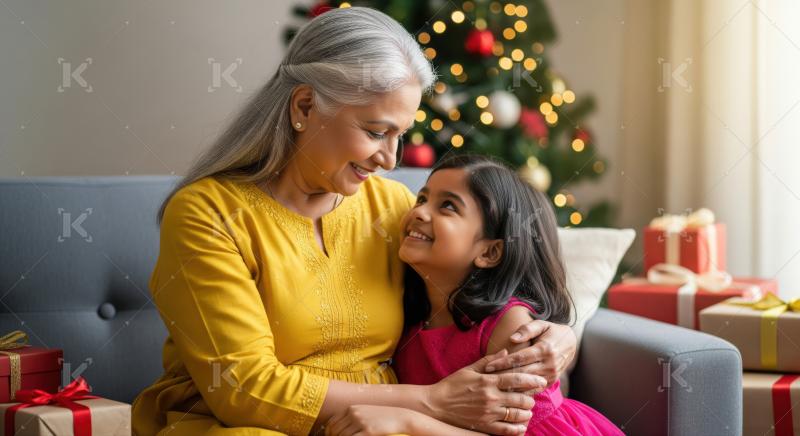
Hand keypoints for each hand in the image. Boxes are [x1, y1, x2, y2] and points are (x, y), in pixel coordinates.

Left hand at [324, 405, 415, 435]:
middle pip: (335, 431)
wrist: (401, 418)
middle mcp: (354, 414)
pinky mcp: (368, 431)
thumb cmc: (383, 418)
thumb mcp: (366, 413)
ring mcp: (361, 422)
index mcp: (352, 409)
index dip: (329, 433)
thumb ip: (353, 418)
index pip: (332, 423)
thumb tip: (339, 429)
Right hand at [424, 349, 544, 434]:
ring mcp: (488, 413)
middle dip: (531, 398)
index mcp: (488, 381)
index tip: (542, 381)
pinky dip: (517, 429)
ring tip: (528, 411)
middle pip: (520, 398)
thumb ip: (490, 361)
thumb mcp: (469, 369)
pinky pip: (506, 430)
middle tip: (533, 397)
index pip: (515, 379)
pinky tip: (522, 427)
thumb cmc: (452, 385)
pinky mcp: (484, 426)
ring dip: (526, 413)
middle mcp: (490, 397)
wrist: (436, 405)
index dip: (531, 380)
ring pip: (516, 414)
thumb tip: (506, 352)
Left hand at [484, 320, 576, 387]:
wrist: (571, 343)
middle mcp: (549, 364)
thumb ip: (527, 329)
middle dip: (502, 377)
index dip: (502, 363)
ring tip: (493, 387)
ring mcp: (551, 375)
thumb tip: (512, 338)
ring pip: (527, 385)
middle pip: (521, 374)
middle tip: (485, 379)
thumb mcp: (541, 324)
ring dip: (510, 387)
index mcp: (545, 349)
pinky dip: (520, 392)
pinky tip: (506, 392)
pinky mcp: (551, 382)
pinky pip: (533, 390)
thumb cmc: (551, 331)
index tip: (488, 366)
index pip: (519, 358)